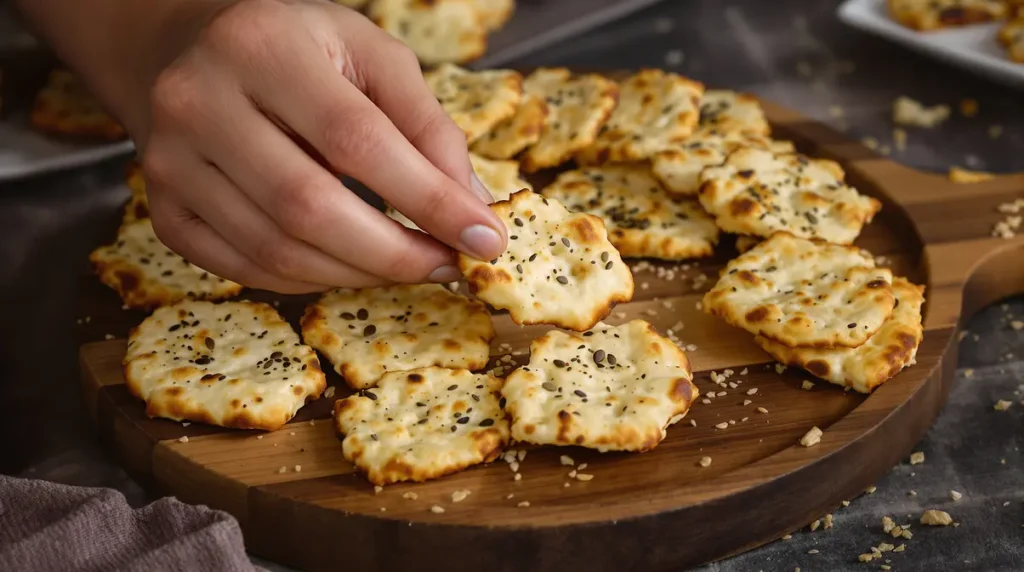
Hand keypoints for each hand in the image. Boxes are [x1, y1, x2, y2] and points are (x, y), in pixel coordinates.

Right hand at [128, 0, 507, 291]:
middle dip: (395, 253)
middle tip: (447, 265)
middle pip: (309, 207)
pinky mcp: (166, 213)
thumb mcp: (371, 57)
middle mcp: (198, 103)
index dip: (428, 199)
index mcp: (261, 48)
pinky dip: (312, 280)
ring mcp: (170, 164)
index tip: (484, 239)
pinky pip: (248, 270)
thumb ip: (427, 125)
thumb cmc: (297, 52)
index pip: (358, 140)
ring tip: (409, 264)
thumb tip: (472, 208)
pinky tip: (351, 265)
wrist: (190, 55)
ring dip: (360, 274)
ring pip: (278, 251)